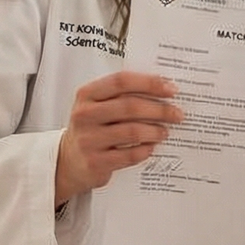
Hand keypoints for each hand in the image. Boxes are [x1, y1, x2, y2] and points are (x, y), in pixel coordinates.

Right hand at [55, 72, 181, 205]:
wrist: (68, 160)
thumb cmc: (91, 127)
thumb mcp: (97, 105)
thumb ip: (122, 95)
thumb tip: (163, 88)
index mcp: (87, 94)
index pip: (121, 82)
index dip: (149, 83)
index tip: (171, 89)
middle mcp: (85, 115)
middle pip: (130, 107)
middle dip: (160, 110)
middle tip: (177, 114)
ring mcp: (88, 140)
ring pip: (132, 132)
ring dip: (155, 131)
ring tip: (165, 131)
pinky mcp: (95, 162)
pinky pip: (129, 155)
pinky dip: (145, 150)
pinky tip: (151, 147)